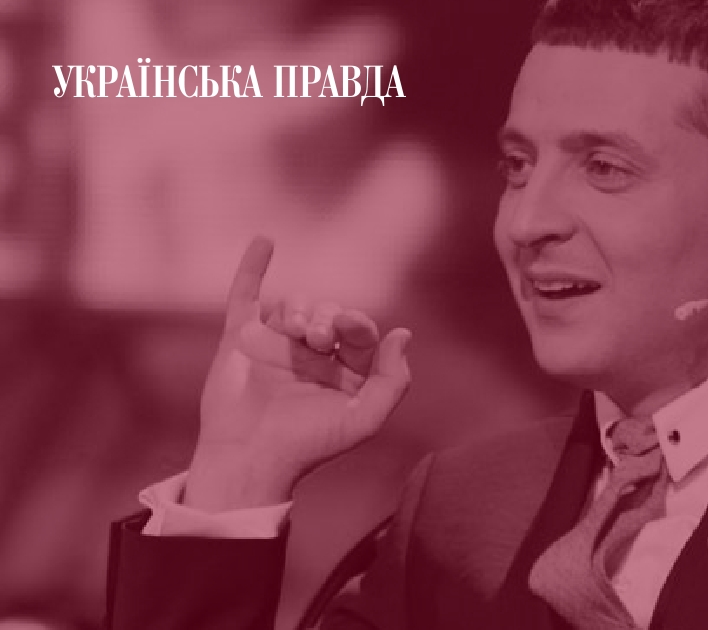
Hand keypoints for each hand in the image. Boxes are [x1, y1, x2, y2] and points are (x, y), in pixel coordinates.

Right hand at [184, 237, 412, 510]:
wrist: (251, 458)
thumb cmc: (309, 445)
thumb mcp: (364, 419)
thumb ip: (393, 381)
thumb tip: (404, 334)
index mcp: (344, 370)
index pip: (360, 331)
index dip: (357, 322)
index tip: (346, 327)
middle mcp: (312, 354)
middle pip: (328, 313)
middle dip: (325, 316)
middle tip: (316, 338)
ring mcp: (275, 344)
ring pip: (293, 305)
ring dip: (297, 309)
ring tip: (295, 332)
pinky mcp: (241, 339)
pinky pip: (246, 297)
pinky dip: (252, 268)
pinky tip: (264, 242)